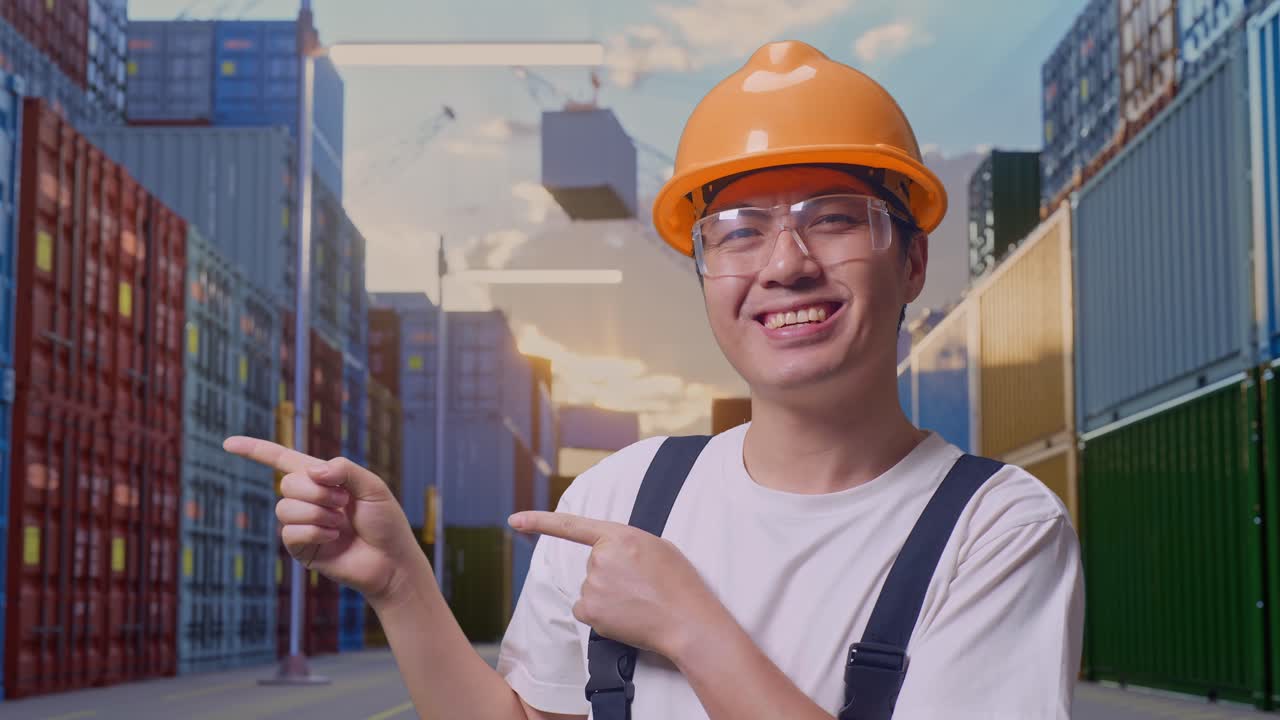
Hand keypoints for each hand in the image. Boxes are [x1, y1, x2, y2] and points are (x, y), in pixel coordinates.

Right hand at [224, 436, 421, 603]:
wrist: (391, 561)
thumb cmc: (385, 522)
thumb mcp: (372, 487)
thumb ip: (344, 470)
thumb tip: (311, 472)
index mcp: (323, 479)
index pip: (283, 460)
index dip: (255, 451)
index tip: (227, 444)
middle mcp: (308, 500)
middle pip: (287, 483)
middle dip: (316, 491)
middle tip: (343, 502)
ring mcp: (302, 524)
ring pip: (285, 508)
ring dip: (317, 513)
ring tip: (340, 523)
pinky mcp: (301, 549)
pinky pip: (290, 532)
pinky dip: (314, 532)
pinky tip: (334, 538)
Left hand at [509, 511, 724, 660]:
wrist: (687, 620)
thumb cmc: (679, 584)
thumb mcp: (657, 548)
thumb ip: (625, 544)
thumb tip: (607, 555)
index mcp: (619, 535)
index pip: (571, 526)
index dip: (539, 521)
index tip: (514, 520)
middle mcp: (600, 557)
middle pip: (593, 565)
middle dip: (611, 575)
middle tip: (641, 586)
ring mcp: (592, 584)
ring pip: (590, 590)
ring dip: (608, 597)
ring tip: (639, 602)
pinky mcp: (589, 610)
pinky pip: (586, 610)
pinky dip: (601, 615)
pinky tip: (625, 616)